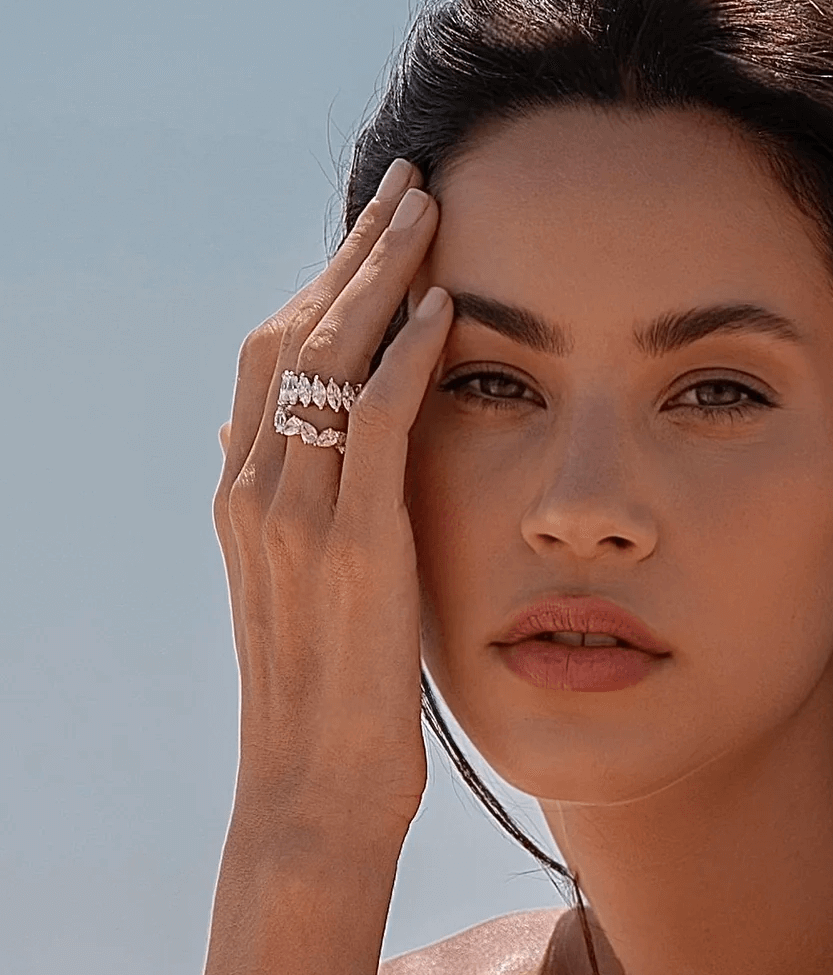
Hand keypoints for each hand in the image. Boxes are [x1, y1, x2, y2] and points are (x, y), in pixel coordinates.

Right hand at [213, 159, 451, 843]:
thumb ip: (292, 504)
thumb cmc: (328, 691)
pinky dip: (405, 359)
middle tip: (408, 187)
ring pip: (329, 361)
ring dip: (382, 276)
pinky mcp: (353, 548)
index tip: (376, 228)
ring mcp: (296, 517)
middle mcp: (256, 490)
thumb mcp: (299, 585)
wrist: (312, 787)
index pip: (277, 353)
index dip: (325, 279)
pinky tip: (444, 312)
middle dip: (354, 252)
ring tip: (431, 215)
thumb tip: (274, 437)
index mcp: (246, 493)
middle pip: (296, 332)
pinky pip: (374, 426)